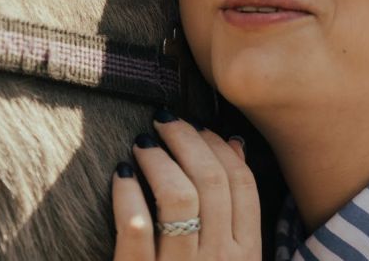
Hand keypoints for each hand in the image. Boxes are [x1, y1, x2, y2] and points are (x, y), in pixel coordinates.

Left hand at [111, 110, 260, 260]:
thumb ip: (238, 210)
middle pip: (211, 181)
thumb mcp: (231, 256)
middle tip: (163, 121)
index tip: (197, 126)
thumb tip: (234, 143)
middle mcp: (220, 259)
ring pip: (178, 198)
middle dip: (186, 140)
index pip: (242, 183)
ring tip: (142, 144)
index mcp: (247, 254)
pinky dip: (128, 195)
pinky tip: (121, 176)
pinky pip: (137, 226)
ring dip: (158, 161)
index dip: (218, 146)